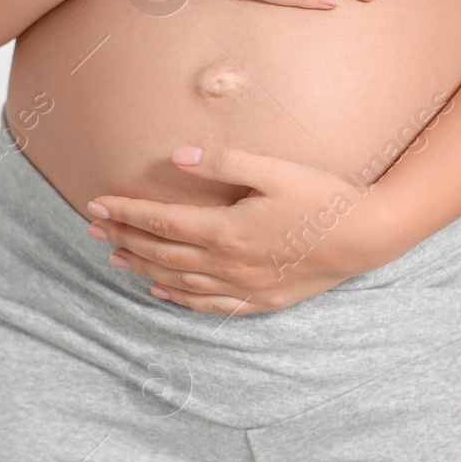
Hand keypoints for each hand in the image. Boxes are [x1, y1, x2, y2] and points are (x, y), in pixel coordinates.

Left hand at [85, 145, 411, 313]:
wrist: (368, 236)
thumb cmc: (322, 196)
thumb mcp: (274, 169)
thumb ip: (223, 162)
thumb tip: (177, 157)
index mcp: (226, 229)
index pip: (160, 222)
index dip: (125, 214)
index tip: (95, 206)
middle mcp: (228, 263)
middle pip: (162, 252)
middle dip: (123, 239)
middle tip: (92, 229)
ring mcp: (244, 285)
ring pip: (179, 280)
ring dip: (143, 268)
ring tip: (114, 259)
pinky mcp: (261, 299)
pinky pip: (209, 305)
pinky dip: (179, 299)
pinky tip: (161, 293)